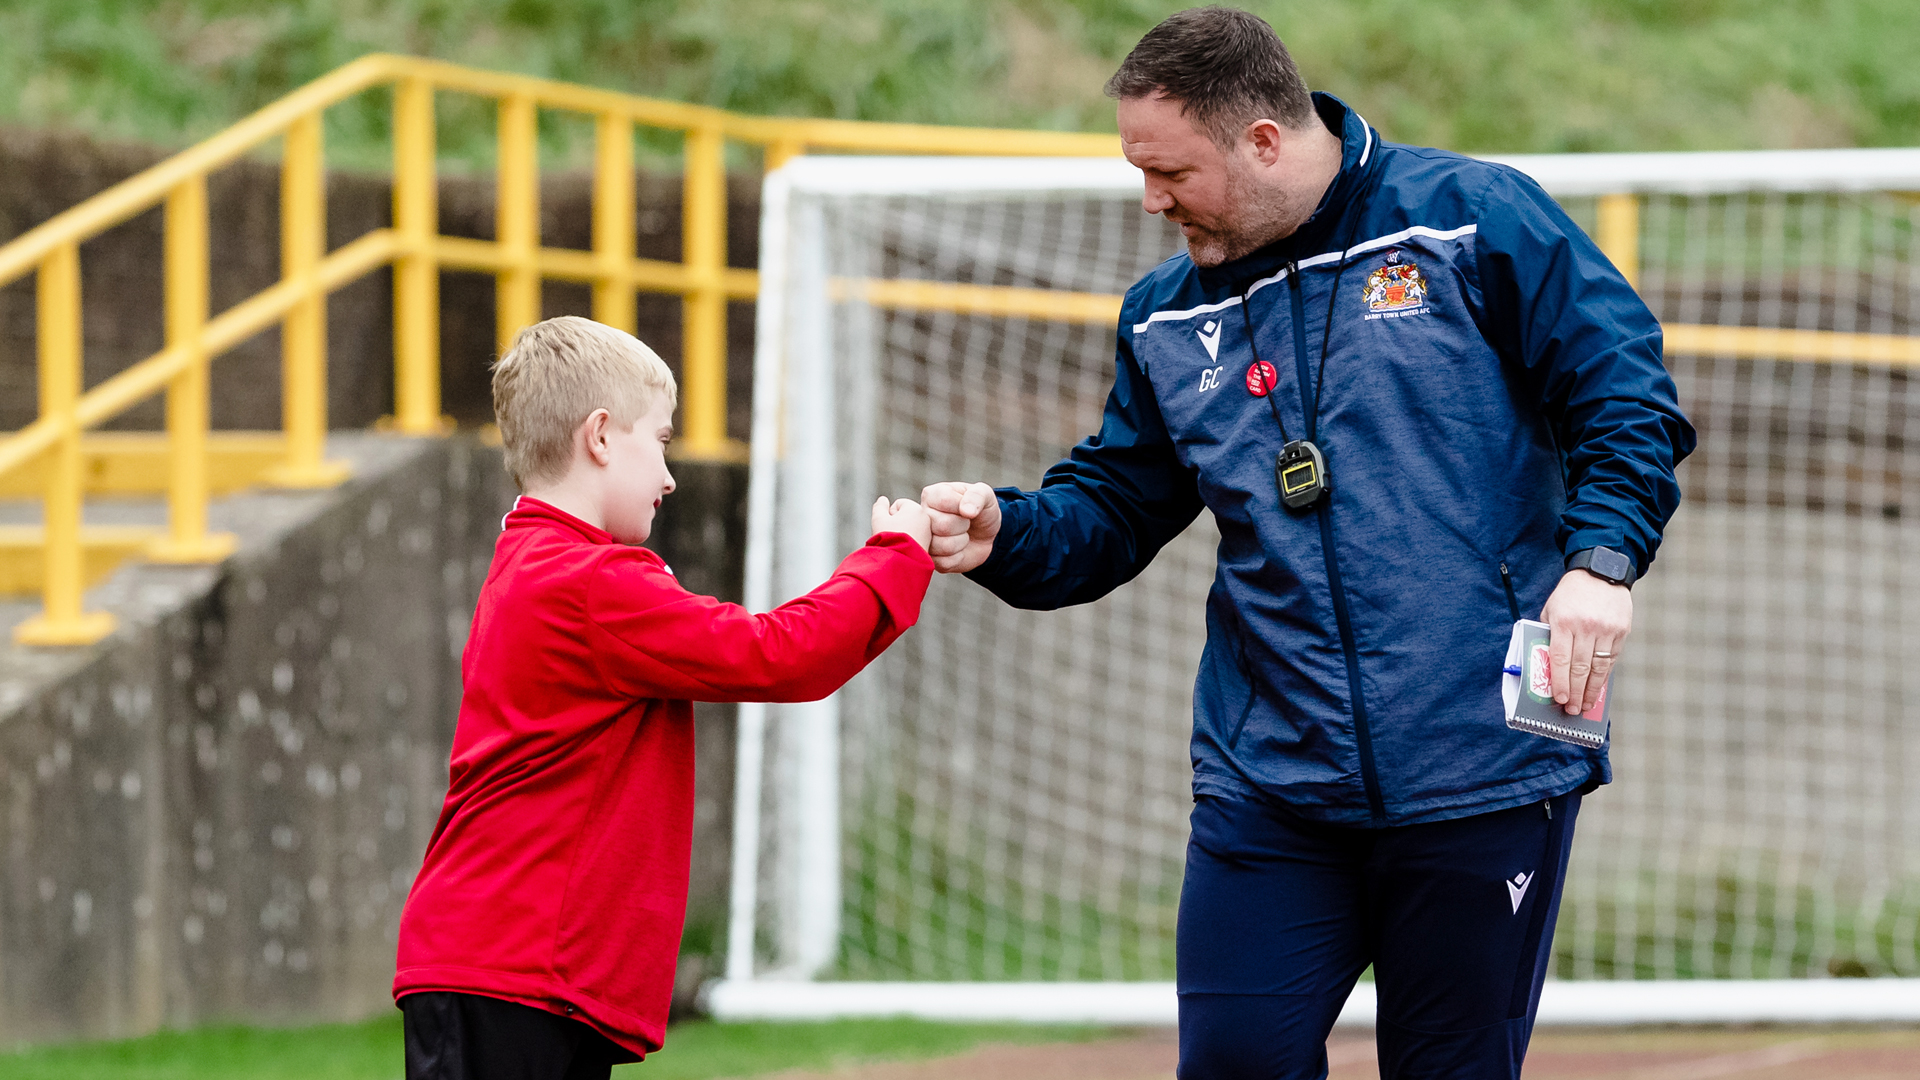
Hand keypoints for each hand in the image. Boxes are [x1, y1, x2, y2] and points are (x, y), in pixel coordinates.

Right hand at [870, 496, 931, 551]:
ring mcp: (929, 532)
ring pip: (911, 528)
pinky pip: (916, 538)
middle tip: (890, 534)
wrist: (901, 562)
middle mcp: (926, 519)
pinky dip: (909, 541)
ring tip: (896, 543)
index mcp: (916, 509)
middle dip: (896, 523)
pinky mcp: (929, 545)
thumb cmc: (889, 540)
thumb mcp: (878, 519)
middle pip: (906, 516)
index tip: (887, 525)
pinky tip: (902, 549)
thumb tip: (883, 500)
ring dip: (902, 532)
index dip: (889, 514)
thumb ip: (879, 507)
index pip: (899, 504)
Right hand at [919, 481, 1000, 573]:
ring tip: (961, 535)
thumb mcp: (985, 495)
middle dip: (963, 526)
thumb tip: (966, 511)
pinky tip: (958, 549)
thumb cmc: (981, 511)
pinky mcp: (929, 560)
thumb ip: (977, 495)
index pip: (944, 501)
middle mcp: (921, 517)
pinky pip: (944, 563)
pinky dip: (958, 558)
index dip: (963, 508)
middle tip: (965, 523)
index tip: (966, 508)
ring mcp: (923, 539)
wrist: (985, 536)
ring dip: (961, 542)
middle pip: (942, 525)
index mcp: (931, 495)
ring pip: (943, 546)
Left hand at [1540, 568, 1632, 715]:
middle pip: (1579, 668)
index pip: (1560, 658)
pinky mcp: (1621, 631)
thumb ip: (1548, 634)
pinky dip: (1604, 676)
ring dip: (1591, 690)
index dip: (1559, 682)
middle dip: (1574, 692)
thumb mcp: (1551, 609)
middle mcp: (1586, 627)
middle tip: (1571, 709)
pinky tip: (1597, 688)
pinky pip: (1611, 658)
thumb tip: (1547, 666)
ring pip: (1598, 667)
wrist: (1601, 572)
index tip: (1558, 699)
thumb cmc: (1570, 594)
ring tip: (1584, 705)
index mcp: (1563, 622)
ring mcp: (1606, 630)